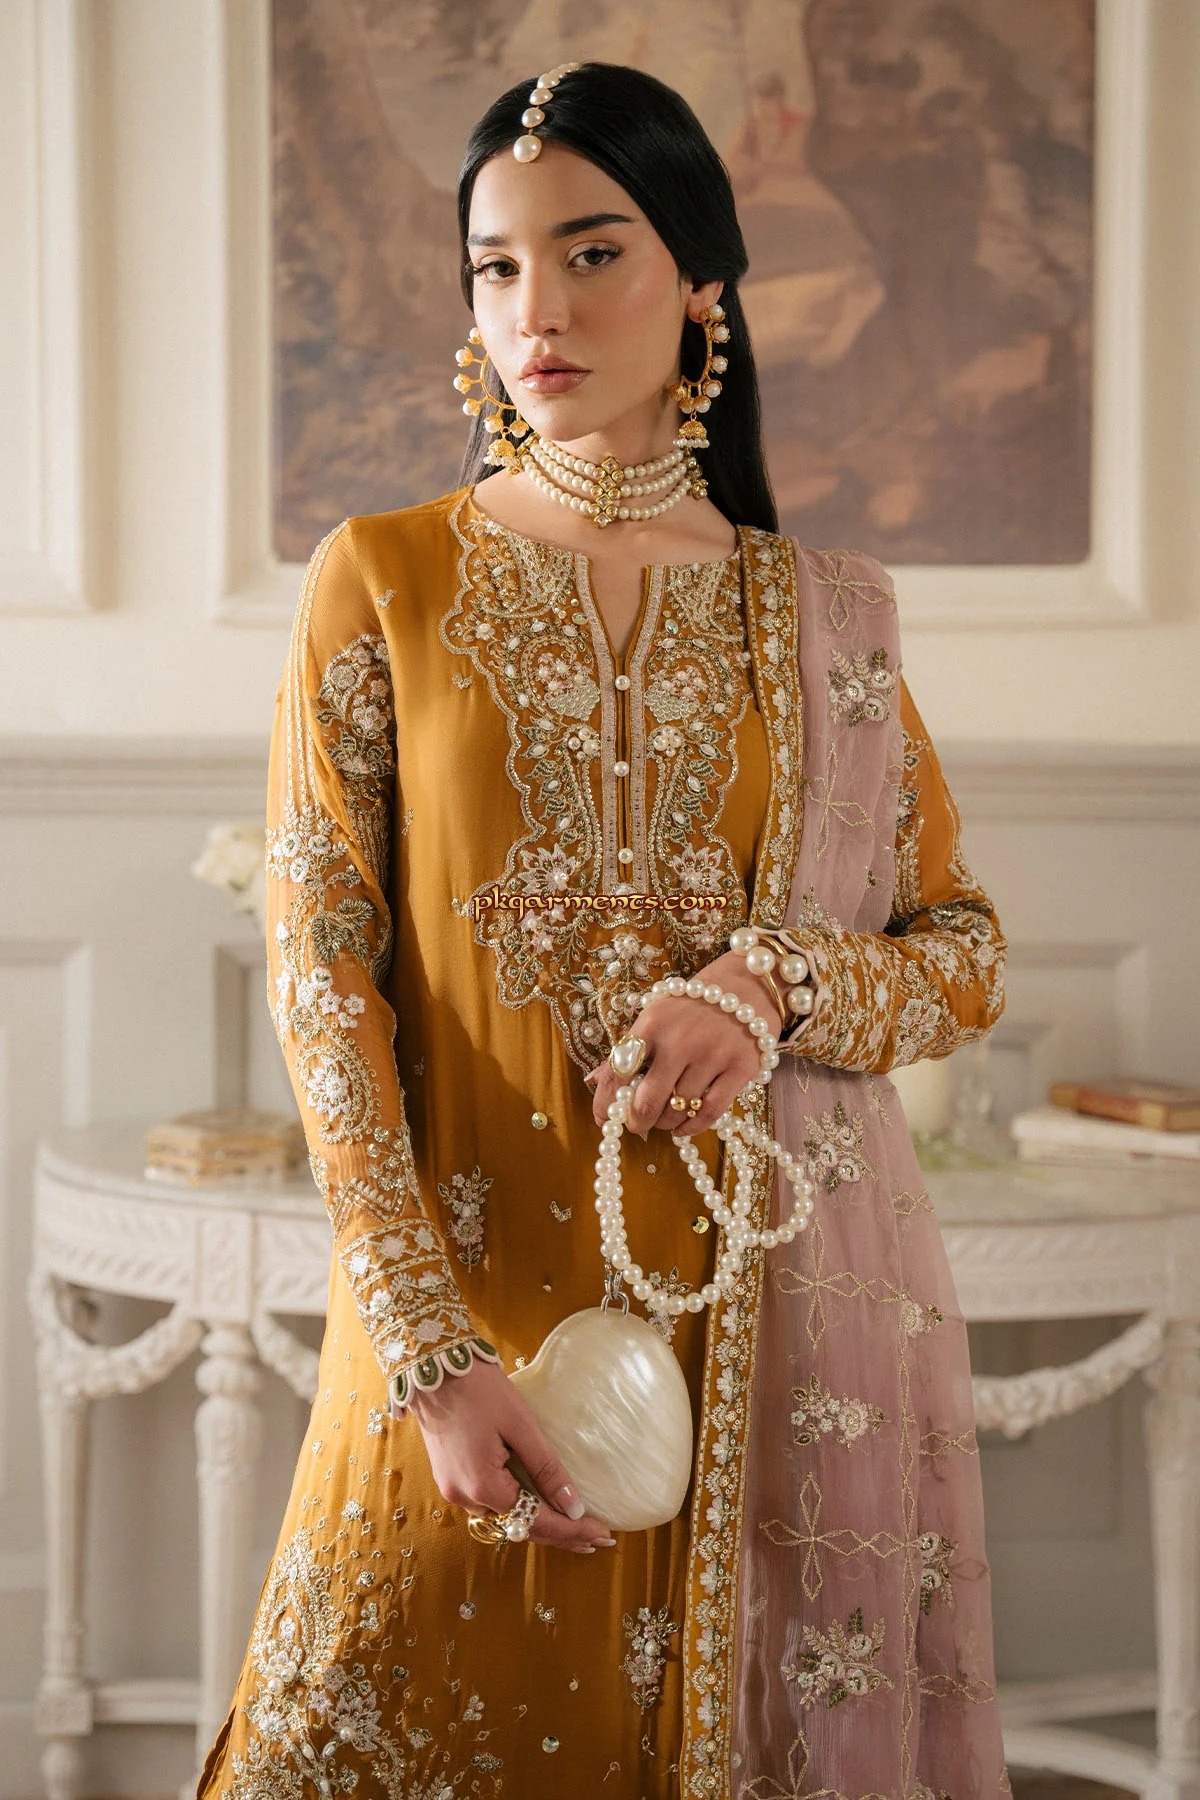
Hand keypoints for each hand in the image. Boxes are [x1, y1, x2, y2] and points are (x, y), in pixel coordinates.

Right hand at [409, 1356, 614, 1553]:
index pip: (537, 1521)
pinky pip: (489, 1505)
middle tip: (598, 1539)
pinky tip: (538, 1506)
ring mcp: (454, 1491)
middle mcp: (466, 1498)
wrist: (434, 1369)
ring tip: (575, 1527)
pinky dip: (516, 1509)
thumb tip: (574, 1508)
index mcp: (483, 1487)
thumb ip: (546, 1469)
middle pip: (521, 1528)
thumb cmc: (480, 1390)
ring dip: (538, 1523)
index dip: (572, 1530)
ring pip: (504, 1519)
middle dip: (560, 1534)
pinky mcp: (450, 1480)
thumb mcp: (521, 1425)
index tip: (605, 1534)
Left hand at [585, 951, 784, 1136]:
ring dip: (666, 1123)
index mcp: (651, 1024)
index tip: (603, 1119)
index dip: (605, 1103)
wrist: (747, 985)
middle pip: (647, 1101)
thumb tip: (593, 1082)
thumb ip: (628, 1050)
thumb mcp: (656, 1016)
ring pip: (679, 1110)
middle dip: (636, 1122)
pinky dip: (692, 1127)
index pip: (618, 1072)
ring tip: (664, 1120)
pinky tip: (684, 1127)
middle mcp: (679, 1040)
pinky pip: (710, 1113)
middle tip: (637, 1125)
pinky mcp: (740, 1068)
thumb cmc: (693, 1005)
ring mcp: (712, 1055)